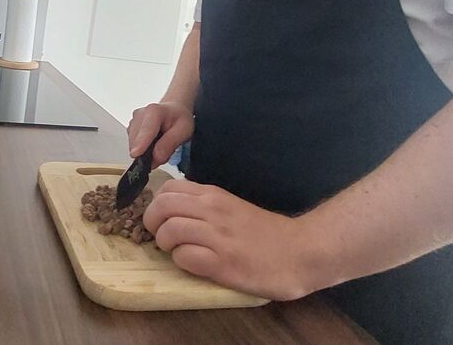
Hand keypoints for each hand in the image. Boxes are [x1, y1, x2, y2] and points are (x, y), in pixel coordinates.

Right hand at [127, 101, 193, 168]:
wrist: (174, 110)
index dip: (141, 143)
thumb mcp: (184, 131)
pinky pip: (134, 145)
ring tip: (160, 142)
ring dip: (146, 151)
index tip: (136, 154)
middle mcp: (140, 114)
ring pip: (134, 145)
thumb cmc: (179, 118)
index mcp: (154, 111)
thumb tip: (155, 158)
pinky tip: (153, 141)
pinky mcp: (130, 128)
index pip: (146, 130)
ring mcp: (133, 121)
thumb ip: (169, 144)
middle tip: (165, 148)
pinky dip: (143, 148)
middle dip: (149, 152)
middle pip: (137, 141)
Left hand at [143, 180, 328, 300]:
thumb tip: (173, 213)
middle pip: (162, 206)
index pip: (168, 188)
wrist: (301, 252)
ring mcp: (217, 236)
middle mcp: (213, 210)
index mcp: (213, 195)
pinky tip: (194, 264)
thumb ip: (205, 206)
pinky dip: (181, 262)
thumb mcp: (232, 208)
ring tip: (177, 252)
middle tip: (162, 238)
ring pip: (169, 230)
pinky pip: (184, 257)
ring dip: (165, 244)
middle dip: (152, 224)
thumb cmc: (266, 233)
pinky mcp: (222, 262)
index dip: (156, 205)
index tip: (162, 219)